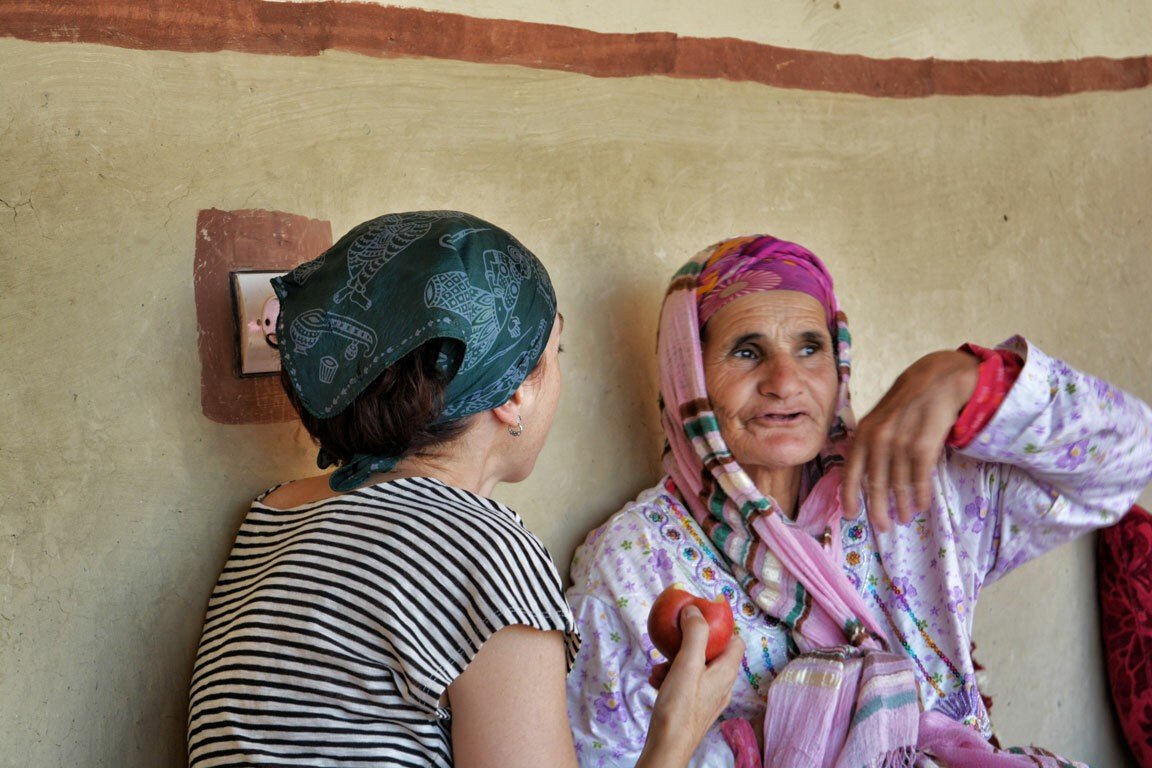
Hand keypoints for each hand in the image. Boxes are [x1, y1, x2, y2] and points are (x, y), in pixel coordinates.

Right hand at [639, 606, 744, 766]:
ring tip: (658, 666)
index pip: (735, 640)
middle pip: (712, 653)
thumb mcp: (687, 663)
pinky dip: (671, 677)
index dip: (721, 626)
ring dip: (675, 661)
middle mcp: (722, 685)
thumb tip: (695, 609)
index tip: (699, 618)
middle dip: (689, 644)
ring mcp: (708, 698)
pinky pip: (685, 683)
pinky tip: (655, 680)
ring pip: (695, 668)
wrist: (667, 746)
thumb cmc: (679, 706)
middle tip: (672, 642)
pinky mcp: (694, 707)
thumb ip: (694, 633)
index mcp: (726, 672)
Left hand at [841, 350, 978, 530]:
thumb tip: (862, 475)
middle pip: (875, 485)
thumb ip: (868, 443)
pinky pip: (919, 479)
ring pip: (899, 485)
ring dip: (901, 505)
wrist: (935, 380)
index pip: (851, 472)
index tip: (851, 514)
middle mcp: (878, 440)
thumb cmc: (904, 403)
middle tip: (881, 526)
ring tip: (903, 518)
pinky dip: (920, 495)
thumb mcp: (877, 419)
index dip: (850, 496)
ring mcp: (901, 444)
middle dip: (877, 509)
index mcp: (863, 434)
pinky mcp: (923, 446)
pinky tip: (920, 505)